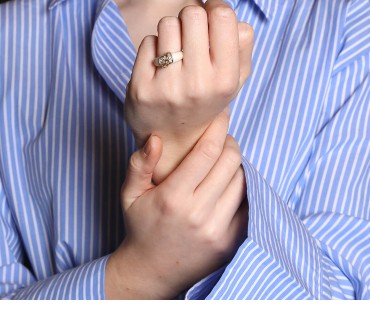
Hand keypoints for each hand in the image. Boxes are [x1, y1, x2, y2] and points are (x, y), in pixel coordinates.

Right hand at [105, 109, 247, 298]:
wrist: (153, 270)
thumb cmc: (141, 226)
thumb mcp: (129, 194)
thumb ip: (139, 165)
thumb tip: (156, 138)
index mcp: (174, 198)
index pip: (207, 151)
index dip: (218, 127)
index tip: (221, 113)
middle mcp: (199, 213)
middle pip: (230, 161)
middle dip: (230, 141)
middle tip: (221, 137)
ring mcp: (219, 229)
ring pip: (242, 179)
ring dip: (236, 163)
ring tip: (224, 159)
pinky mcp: (232, 241)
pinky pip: (248, 202)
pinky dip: (242, 185)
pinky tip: (229, 181)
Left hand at [124, 0, 252, 183]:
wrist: (176, 140)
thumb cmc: (206, 100)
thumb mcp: (235, 79)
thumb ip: (243, 46)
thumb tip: (232, 17)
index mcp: (226, 79)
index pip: (222, 15)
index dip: (215, 9)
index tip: (210, 19)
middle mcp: (198, 84)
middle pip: (192, 14)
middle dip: (191, 20)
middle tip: (190, 38)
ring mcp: (167, 87)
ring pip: (167, 24)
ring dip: (171, 33)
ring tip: (175, 54)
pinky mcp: (141, 89)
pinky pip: (147, 42)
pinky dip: (153, 48)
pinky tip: (159, 67)